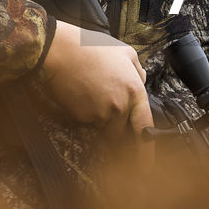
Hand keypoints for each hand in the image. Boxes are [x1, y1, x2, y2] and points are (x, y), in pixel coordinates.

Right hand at [41, 20, 152, 137]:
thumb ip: (139, 71)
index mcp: (134, 91)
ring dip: (101, 116)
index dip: (147, 147)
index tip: (146, 160)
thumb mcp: (125, 52)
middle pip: (122, 131)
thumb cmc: (92, 48)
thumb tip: (141, 81)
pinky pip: (87, 121)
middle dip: (117, 125)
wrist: (61, 51)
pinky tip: (81, 93)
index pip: (145, 127)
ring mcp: (100, 113)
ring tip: (92, 90)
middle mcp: (119, 106)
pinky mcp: (82, 117)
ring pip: (104, 125)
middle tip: (107, 106)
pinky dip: (86, 112)